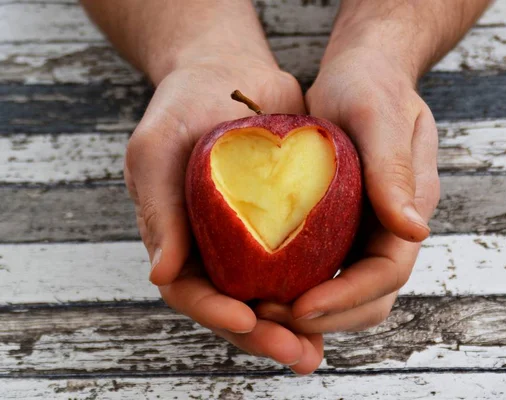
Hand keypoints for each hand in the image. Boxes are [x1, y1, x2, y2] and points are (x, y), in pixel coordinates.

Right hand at [124, 53, 322, 373]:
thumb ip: (158, 210)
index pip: (190, 290)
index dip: (215, 311)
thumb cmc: (182, 106)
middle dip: (263, 334)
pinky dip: (317, 288)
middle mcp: (215, 248)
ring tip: (318, 350)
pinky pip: (300, 264)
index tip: (247, 318)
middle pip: (234, 305)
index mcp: (178, 239)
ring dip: (294, 326)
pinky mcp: (287, 223)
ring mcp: (250, 239)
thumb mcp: (157, 149)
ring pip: (270, 295)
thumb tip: (162, 274)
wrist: (228, 72)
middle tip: (298, 353)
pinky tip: (341, 304)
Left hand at [255, 47, 439, 332]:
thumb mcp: (380, 117)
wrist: (361, 69)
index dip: (347, 297)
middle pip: (369, 296)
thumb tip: (415, 232)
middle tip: (269, 316)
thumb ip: (394, 172)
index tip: (300, 307)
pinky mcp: (339, 223)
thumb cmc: (371, 85)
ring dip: (308, 310)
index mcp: (408, 209)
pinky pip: (321, 267)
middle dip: (324, 316)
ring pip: (345, 291)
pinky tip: (260, 284)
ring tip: (260, 309)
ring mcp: (365, 228)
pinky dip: (296, 285)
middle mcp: (390, 227)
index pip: (387, 273)